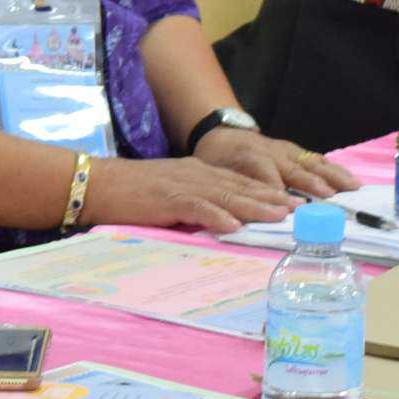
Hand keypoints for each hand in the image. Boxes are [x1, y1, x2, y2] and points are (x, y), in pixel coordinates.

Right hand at [83, 155, 295, 235]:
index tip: (293, 203)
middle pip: (241, 186)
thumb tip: (224, 221)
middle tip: (299, 209)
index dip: (268, 191)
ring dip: (254, 206)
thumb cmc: (133, 193)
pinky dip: (216, 216)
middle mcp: (197, 174)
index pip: (240, 182)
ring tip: (278, 215)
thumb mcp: (173, 193)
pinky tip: (233, 226)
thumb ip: (198, 202)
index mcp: (199, 173)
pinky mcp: (167, 198)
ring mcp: (183, 185)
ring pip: (226, 195)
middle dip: (272, 198)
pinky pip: (196, 207)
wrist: (99, 183)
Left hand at [191, 124, 351, 198]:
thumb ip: (230, 189)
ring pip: (312, 162)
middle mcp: (272, 152)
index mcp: (248, 158)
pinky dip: (334, 170)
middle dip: (313, 182)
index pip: (265, 174)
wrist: (224, 134)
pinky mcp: (296, 151)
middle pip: (295, 168)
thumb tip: (240, 214)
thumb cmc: (219, 160)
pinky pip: (317, 160)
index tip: (292, 205)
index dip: (278, 189)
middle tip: (330, 196)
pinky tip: (349, 180)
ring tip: (352, 187)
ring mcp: (287, 151)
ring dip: (332, 175)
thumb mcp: (214, 173)